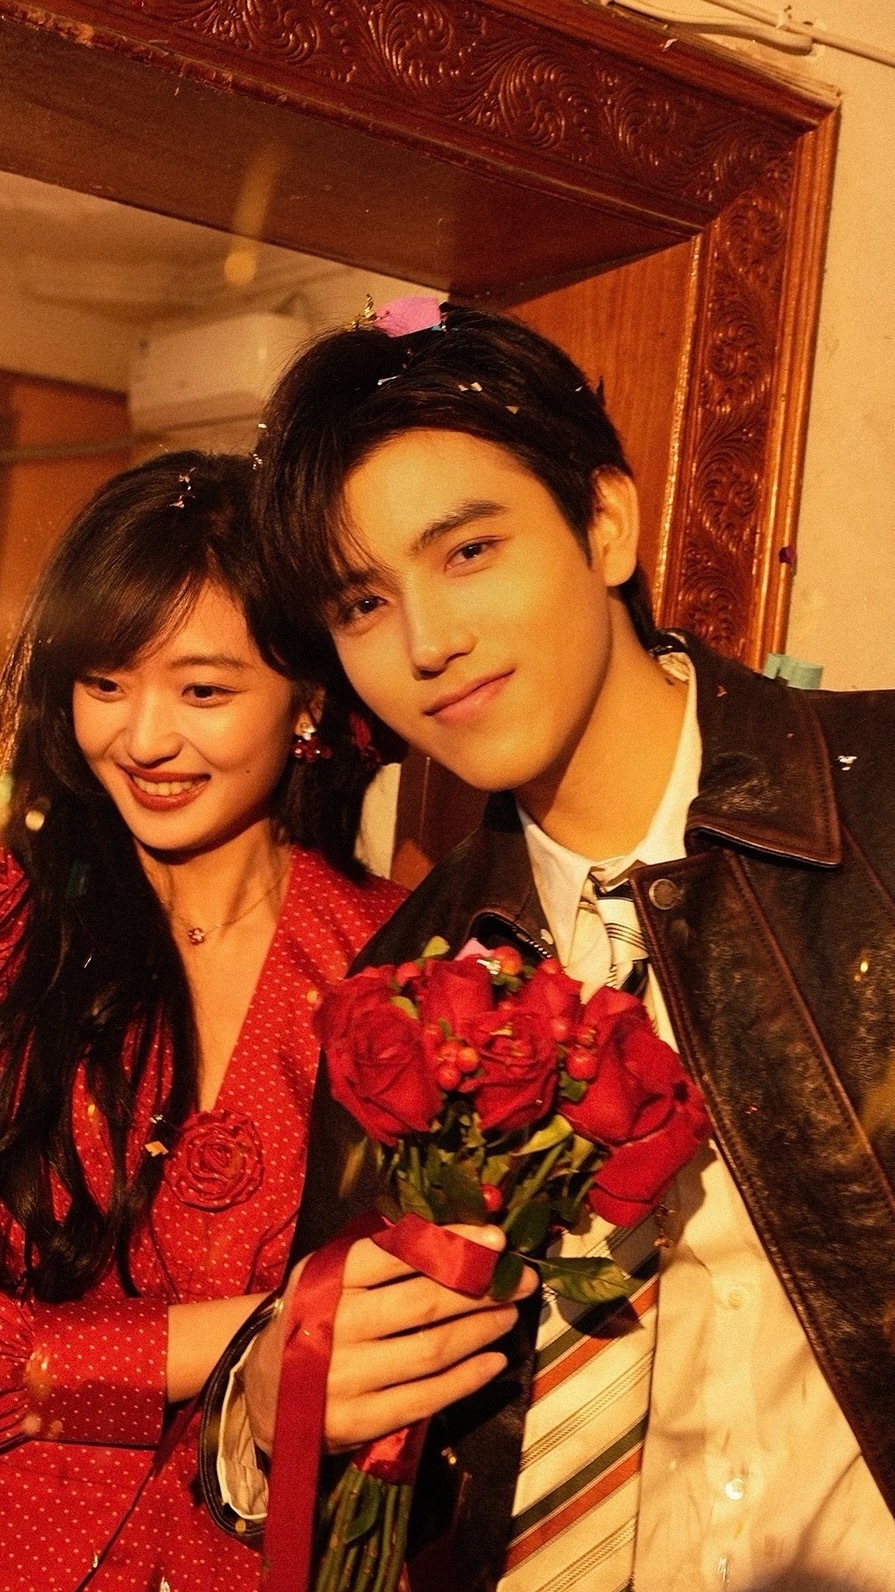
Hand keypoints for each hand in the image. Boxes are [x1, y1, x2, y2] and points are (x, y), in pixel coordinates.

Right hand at [244, 1225, 536, 1454]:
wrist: (261, 1387)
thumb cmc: (313, 1315)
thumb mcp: (332, 1274)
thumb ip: (386, 1253)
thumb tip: (461, 1231)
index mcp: (328, 1278)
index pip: (398, 1253)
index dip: (452, 1243)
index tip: (496, 1239)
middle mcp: (333, 1325)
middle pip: (423, 1302)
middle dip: (481, 1289)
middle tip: (519, 1280)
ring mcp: (344, 1377)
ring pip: (430, 1350)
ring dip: (479, 1331)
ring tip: (509, 1315)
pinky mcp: (357, 1421)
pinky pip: (424, 1399)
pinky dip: (465, 1380)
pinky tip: (493, 1362)